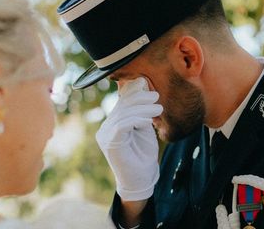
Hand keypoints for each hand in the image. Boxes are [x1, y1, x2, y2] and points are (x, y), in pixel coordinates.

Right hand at [96, 77, 162, 200]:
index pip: (121, 101)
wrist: (141, 179)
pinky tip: (149, 120)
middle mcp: (106, 127)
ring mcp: (105, 135)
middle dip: (140, 98)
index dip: (133, 91)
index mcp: (113, 122)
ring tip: (158, 109)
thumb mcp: (144, 127)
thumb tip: (141, 84)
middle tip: (156, 97)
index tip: (147, 85)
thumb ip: (141, 110)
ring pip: (123, 113)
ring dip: (143, 109)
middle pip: (122, 105)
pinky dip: (136, 119)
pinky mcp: (109, 143)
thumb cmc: (143, 154)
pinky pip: (122, 125)